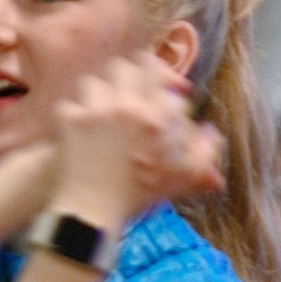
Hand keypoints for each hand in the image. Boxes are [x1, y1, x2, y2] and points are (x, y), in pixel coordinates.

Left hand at [50, 53, 223, 231]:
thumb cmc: (138, 197)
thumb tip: (211, 132)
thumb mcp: (181, 178)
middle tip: (125, 91)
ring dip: (97, 95)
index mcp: (155, 115)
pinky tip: (78, 128)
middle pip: (122, 67)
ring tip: (99, 110)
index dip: (154, 69)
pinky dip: (73, 115)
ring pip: (94, 83)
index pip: (153, 68)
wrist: (92, 214)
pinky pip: (70, 104)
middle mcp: (126, 106)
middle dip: (124, 77)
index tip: (153, 79)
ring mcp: (95, 110)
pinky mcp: (69, 120)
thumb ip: (204, 153)